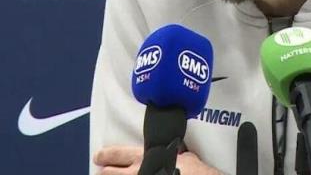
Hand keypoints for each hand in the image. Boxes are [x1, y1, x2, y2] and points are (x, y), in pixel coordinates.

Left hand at [93, 146, 220, 174]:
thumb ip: (175, 154)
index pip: (118, 154)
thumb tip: (176, 154)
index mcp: (146, 158)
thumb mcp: (186, 157)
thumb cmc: (195, 172)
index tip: (98, 156)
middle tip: (101, 171)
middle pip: (108, 172)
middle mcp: (137, 173)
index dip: (106, 155)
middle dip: (103, 172)